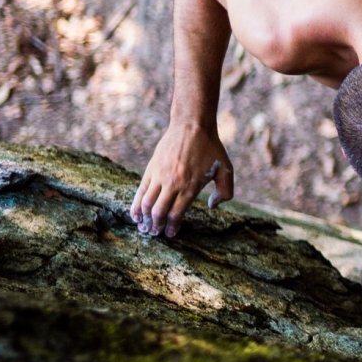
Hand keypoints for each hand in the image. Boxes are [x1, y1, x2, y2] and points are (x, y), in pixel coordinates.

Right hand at [131, 121, 233, 237]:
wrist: (192, 126)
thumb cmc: (211, 149)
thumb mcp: (226, 169)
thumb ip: (225, 191)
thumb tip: (212, 206)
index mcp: (190, 187)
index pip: (176, 214)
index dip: (172, 227)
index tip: (170, 234)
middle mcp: (173, 184)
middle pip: (159, 212)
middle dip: (156, 226)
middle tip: (155, 234)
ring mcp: (159, 176)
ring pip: (147, 203)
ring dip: (144, 218)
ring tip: (144, 228)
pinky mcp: (151, 169)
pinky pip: (141, 190)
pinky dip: (136, 204)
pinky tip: (135, 214)